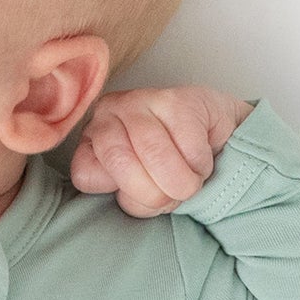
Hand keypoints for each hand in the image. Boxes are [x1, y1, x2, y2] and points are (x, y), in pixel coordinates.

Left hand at [67, 85, 256, 215]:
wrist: (213, 131)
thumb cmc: (170, 165)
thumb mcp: (139, 187)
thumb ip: (127, 195)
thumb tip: (134, 200)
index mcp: (91, 138)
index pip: (85, 176)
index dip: (123, 198)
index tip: (143, 197)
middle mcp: (108, 111)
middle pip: (119, 163)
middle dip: (153, 194)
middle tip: (171, 198)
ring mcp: (142, 99)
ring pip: (155, 156)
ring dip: (181, 184)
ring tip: (189, 182)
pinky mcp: (179, 99)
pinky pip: (189, 150)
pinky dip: (200, 167)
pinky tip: (200, 160)